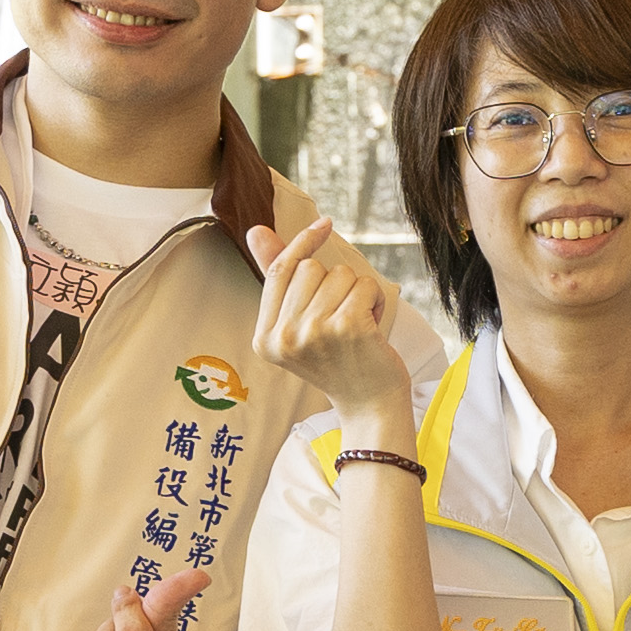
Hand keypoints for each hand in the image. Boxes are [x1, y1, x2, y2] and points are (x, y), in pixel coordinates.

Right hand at [244, 215, 416, 427]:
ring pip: (340, 274)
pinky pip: (364, 285)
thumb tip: (255, 231)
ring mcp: (314, 333)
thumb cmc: (339, 361)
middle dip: (335, 283)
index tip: (324, 225)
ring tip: (357, 325)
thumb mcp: (301, 324)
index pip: (278, 271)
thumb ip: (280, 280)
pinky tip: (372, 326)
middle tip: (342, 317)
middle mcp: (284, 337)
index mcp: (265, 337)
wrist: (370, 405)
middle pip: (310, 268)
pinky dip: (375, 299)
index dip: (301, 243)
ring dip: (357, 292)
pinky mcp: (346, 328)